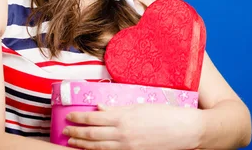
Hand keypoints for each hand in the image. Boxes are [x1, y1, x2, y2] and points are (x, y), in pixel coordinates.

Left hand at [63, 103, 202, 149]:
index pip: (94, 119)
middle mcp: (123, 134)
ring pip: (99, 148)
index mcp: (124, 118)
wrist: (186, 131)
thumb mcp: (141, 106)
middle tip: (65, 131)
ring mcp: (128, 147)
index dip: (79, 118)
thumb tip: (99, 108)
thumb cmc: (166, 115)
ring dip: (83, 145)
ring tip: (72, 142)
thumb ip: (118, 109)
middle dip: (76, 133)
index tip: (69, 116)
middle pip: (92, 135)